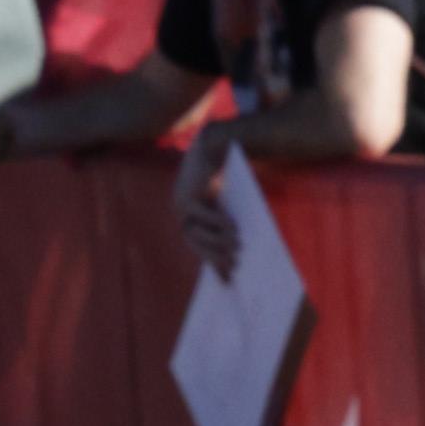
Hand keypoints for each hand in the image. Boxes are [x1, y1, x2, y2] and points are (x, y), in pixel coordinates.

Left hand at [176, 125, 242, 275]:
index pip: (200, 248)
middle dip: (215, 255)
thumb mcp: (228, 204)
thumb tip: (244, 249)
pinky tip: (232, 225)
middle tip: (236, 264)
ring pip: (196, 232)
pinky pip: (200, 214)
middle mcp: (182, 212)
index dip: (214, 263)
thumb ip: (229, 227)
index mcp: (191, 217)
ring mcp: (180, 203)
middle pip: (195, 243)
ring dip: (217, 240)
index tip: (229, 282)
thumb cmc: (227, 175)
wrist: (217, 144)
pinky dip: (216, 222)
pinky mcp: (186, 194)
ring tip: (238, 244)